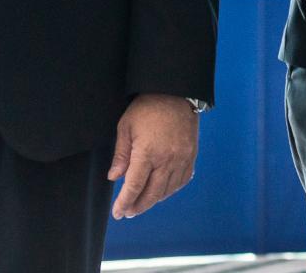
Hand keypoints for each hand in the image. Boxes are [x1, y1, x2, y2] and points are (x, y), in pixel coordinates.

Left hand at [107, 94, 198, 218]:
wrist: (176, 92)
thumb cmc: (147, 107)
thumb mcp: (126, 127)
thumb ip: (121, 155)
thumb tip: (114, 178)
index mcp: (147, 153)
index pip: (134, 187)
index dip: (124, 203)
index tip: (118, 213)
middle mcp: (167, 159)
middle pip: (152, 194)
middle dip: (138, 206)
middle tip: (128, 212)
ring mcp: (182, 159)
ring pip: (168, 190)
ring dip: (154, 200)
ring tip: (143, 202)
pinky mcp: (191, 156)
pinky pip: (182, 180)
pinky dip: (171, 189)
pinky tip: (162, 190)